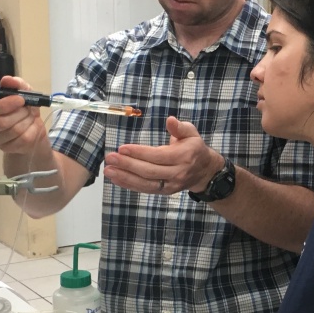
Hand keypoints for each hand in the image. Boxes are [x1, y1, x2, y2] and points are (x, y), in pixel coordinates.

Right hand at [0, 75, 51, 157]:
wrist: (32, 125)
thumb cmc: (21, 107)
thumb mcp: (22, 91)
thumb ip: (15, 83)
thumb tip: (7, 80)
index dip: (4, 104)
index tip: (20, 99)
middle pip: (0, 122)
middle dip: (19, 113)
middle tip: (28, 108)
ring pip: (13, 131)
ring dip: (26, 120)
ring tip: (30, 115)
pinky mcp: (6, 148)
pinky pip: (22, 139)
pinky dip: (31, 130)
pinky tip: (31, 125)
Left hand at [103, 116, 223, 195]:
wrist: (205, 172)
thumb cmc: (194, 148)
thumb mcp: (191, 133)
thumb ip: (179, 127)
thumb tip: (170, 120)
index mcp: (183, 156)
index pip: (158, 156)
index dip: (139, 153)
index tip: (122, 148)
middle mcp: (177, 173)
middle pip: (149, 171)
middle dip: (127, 165)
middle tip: (110, 158)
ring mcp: (171, 185)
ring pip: (145, 183)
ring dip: (125, 177)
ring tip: (108, 170)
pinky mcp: (165, 192)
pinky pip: (145, 189)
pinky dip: (129, 185)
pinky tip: (116, 179)